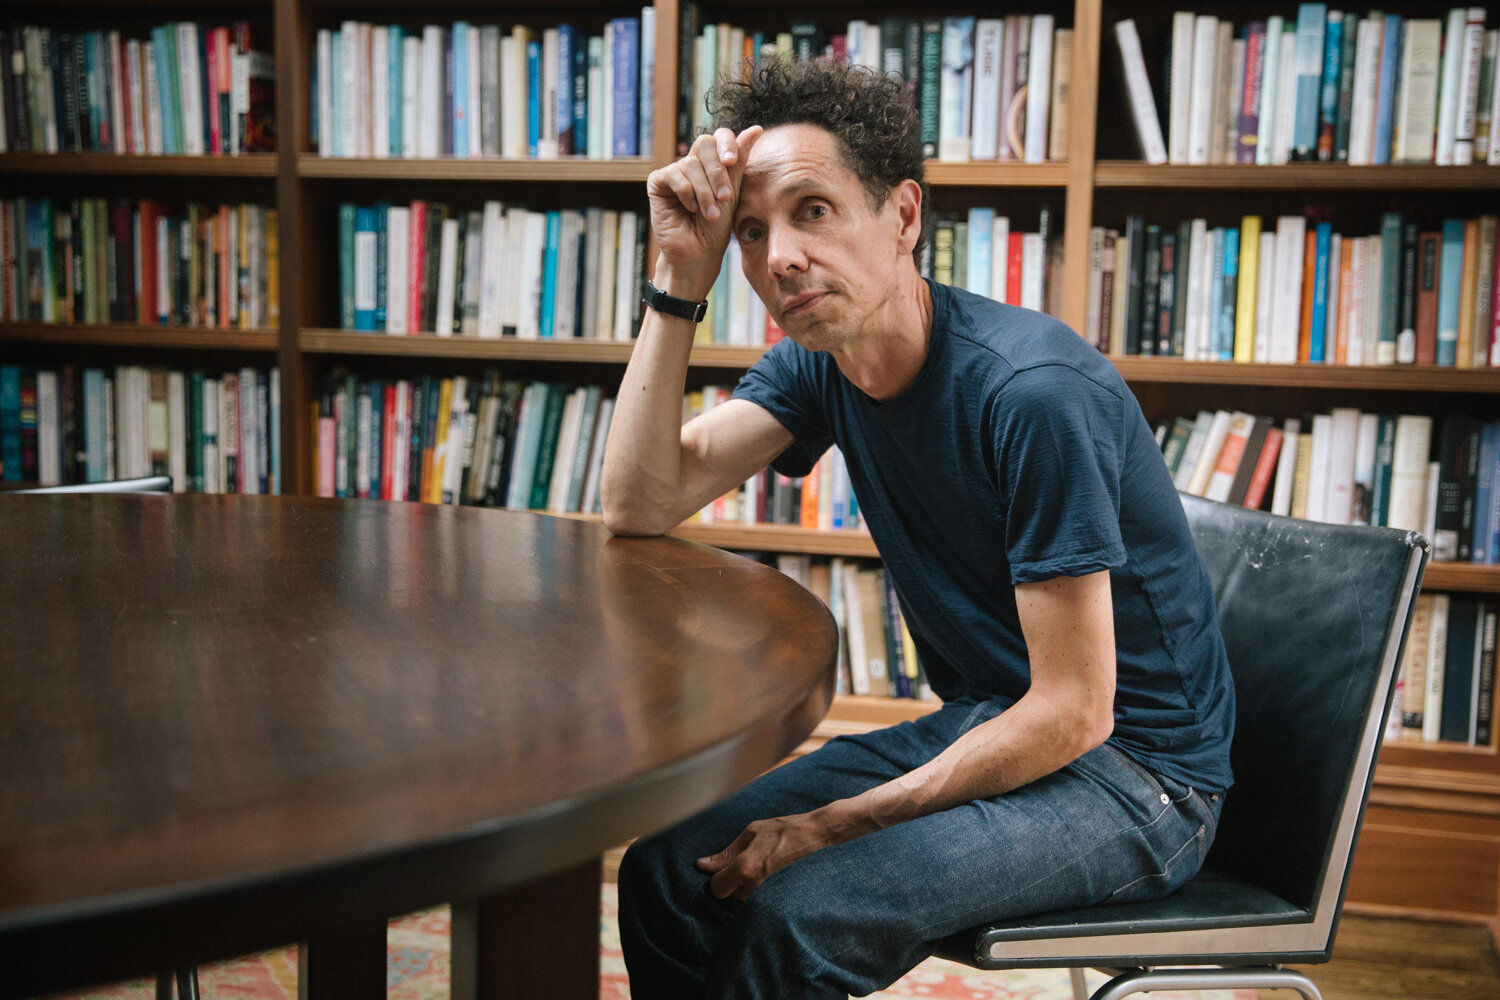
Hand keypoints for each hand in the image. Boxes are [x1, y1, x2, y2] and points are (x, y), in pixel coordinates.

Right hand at [646, 126, 763, 299]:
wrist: (698, 253)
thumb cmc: (717, 228)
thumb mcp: (732, 192)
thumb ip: (739, 162)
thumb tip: (756, 129)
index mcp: (712, 163)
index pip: (719, 136)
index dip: (726, 143)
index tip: (731, 162)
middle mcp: (692, 164)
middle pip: (704, 144)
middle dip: (717, 171)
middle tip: (724, 197)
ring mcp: (674, 172)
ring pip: (690, 164)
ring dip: (704, 192)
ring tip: (710, 215)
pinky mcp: (658, 183)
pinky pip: (673, 175)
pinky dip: (686, 193)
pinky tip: (689, 209)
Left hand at [695, 811, 834, 900]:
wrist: (813, 835)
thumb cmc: (781, 830)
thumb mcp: (750, 833)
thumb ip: (726, 853)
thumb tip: (702, 865)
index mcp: (745, 867)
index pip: (717, 889)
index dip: (717, 877)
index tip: (723, 867)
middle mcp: (755, 885)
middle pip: (730, 894)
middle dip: (732, 879)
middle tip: (747, 859)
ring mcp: (768, 894)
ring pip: (744, 896)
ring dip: (745, 883)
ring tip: (761, 863)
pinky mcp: (778, 898)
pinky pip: (758, 897)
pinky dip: (757, 886)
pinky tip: (768, 870)